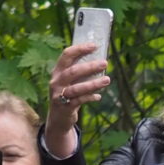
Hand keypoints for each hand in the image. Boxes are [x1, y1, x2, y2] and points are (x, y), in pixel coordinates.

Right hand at [45, 43, 109, 157]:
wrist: (58, 119)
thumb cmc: (68, 95)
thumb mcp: (69, 82)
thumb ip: (79, 72)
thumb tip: (100, 61)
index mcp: (57, 71)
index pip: (66, 55)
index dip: (80, 49)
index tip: (94, 45)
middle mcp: (56, 82)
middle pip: (73, 71)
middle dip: (90, 66)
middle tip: (105, 63)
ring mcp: (59, 95)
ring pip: (77, 88)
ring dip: (94, 84)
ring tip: (107, 80)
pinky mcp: (64, 107)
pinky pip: (79, 101)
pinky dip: (90, 97)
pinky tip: (98, 97)